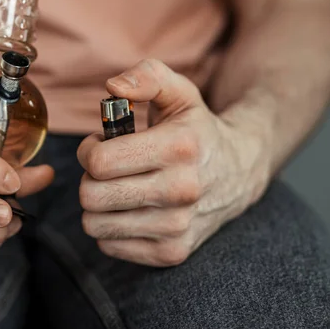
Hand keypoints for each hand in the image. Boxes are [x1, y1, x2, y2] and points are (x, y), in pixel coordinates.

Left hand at [77, 59, 269, 266]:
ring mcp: (178, 227)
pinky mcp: (172, 252)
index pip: (99, 162)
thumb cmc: (196, 129)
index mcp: (179, 148)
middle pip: (92, 197)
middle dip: (91, 178)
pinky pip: (109, 245)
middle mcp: (182, 191)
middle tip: (110, 168)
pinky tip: (132, 210)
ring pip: (95, 226)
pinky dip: (112, 228)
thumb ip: (146, 76)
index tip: (102, 144)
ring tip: (121, 187)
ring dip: (99, 205)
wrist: (240, 170)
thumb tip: (112, 87)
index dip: (89, 150)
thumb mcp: (178, 91)